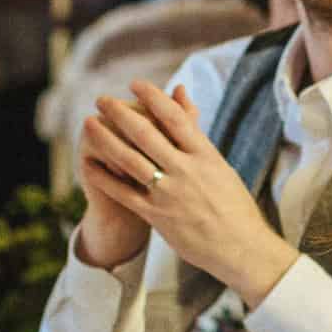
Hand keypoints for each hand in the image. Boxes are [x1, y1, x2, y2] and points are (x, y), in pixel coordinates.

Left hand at [80, 81, 298, 304]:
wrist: (241, 247)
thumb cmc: (234, 203)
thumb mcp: (219, 164)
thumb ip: (195, 131)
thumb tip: (180, 92)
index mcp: (206, 155)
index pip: (175, 117)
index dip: (153, 97)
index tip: (135, 84)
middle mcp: (187, 171)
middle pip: (146, 134)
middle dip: (120, 113)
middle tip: (101, 99)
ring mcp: (170, 194)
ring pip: (129, 160)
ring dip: (106, 139)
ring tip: (89, 123)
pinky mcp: (157, 216)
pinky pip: (123, 193)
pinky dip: (104, 177)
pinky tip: (89, 164)